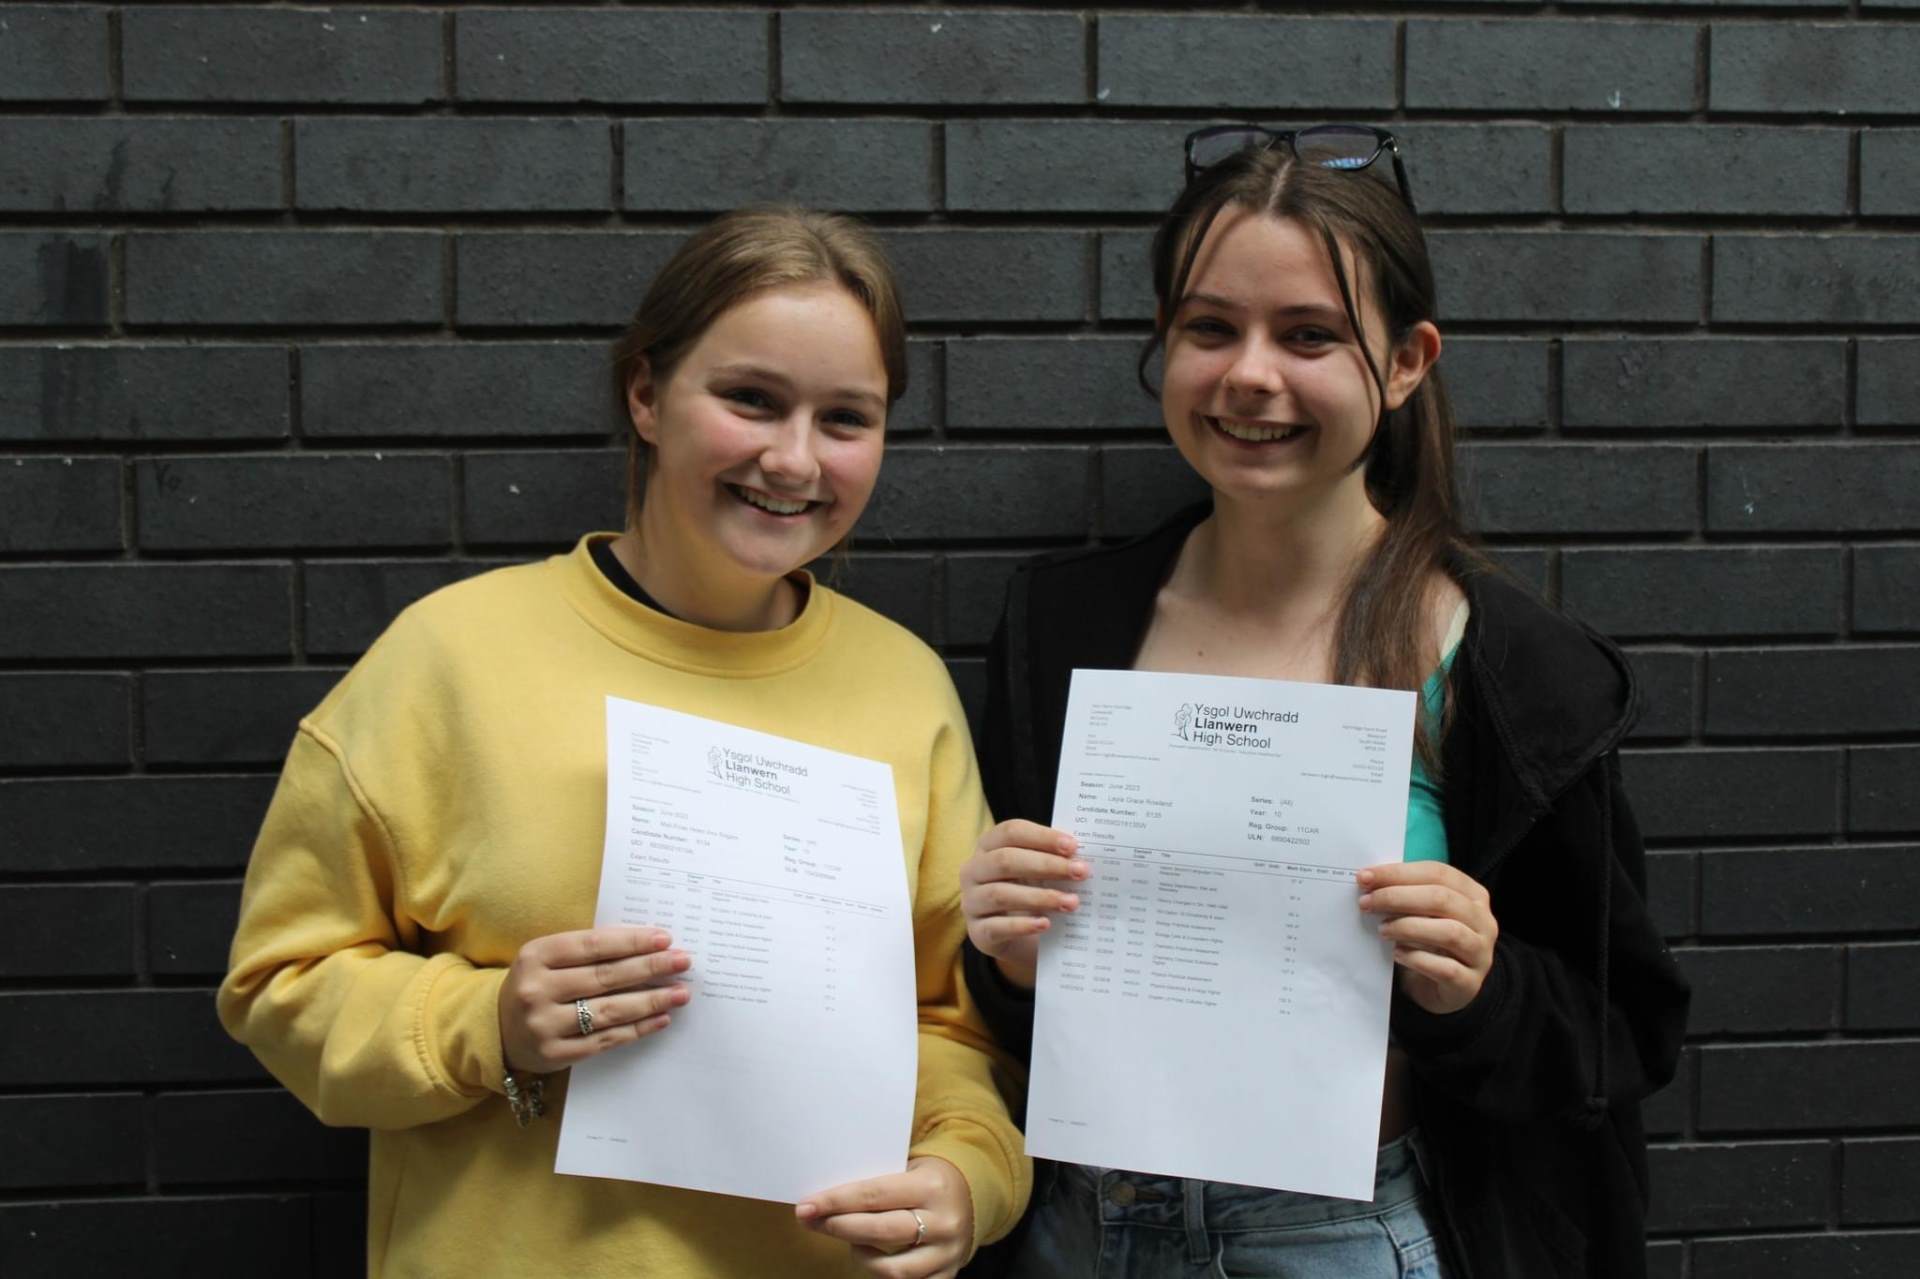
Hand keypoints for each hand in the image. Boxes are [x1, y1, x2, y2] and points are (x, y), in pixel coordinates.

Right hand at [497, 926, 690, 1072]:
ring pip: (609, 1011)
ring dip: (651, 1000)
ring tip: (680, 993)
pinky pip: (605, 1040)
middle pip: (605, 977)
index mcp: (535, 956)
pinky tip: (660, 1018)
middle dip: (650, 968)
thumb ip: (587, 950)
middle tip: (683, 962)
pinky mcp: (554, 1054)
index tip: (665, 939)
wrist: (496, 1029)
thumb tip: (647, 945)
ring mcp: (544, 1025)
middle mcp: (537, 990)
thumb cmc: (536, 984)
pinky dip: (637, 1029)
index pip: (593, 944)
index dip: (632, 941)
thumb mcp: (548, 959)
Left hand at [796, 1156, 973, 1278]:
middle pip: (880, 1231)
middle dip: (838, 1226)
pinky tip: (872, 1258)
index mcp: (931, 1186)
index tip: (806, 1206)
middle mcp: (942, 1221)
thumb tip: (826, 1198)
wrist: (974, 1194)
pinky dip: (883, 1276)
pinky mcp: (947, 1274)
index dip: (836, 1202)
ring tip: (851, 1242)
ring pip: (892, 1269)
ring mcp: (946, 1253)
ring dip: (860, 1256)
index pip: (874, 1194)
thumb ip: (877, 1182)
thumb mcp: (910, 1167)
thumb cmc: (928, 1177)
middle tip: (810, 1220)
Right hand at [958, 819, 1085, 987]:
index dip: (1042, 837)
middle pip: (1005, 861)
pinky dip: (1023, 925)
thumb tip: (1081, 857)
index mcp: (987, 846)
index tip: (1073, 846)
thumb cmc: (1028, 891)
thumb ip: (1053, 859)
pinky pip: (997, 927)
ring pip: (1001, 894)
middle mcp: (973, 871)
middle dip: (1046, 865)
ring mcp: (971, 902)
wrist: (1015, 935)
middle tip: (1080, 872)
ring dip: (1041, 897)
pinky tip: (1046, 924)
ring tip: (1072, 902)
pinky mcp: (978, 932)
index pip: (1010, 832)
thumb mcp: (1036, 871)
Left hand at [1357, 862, 1497, 1015]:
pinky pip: (1446, 968)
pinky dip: (1417, 959)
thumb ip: (1406, 895)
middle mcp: (1484, 921)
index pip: (1438, 873)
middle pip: (1442, 899)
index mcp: (1473, 895)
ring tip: (1382, 929)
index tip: (1365, 877)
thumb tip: (1368, 881)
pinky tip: (1397, 954)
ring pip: (1449, 932)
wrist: (1444, 988)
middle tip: (1367, 903)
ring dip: (1408, 927)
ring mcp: (1481, 953)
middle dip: (1397, 897)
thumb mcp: (1422, 913)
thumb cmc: (1430, 943)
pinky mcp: (1470, 983)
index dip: (1399, 873)